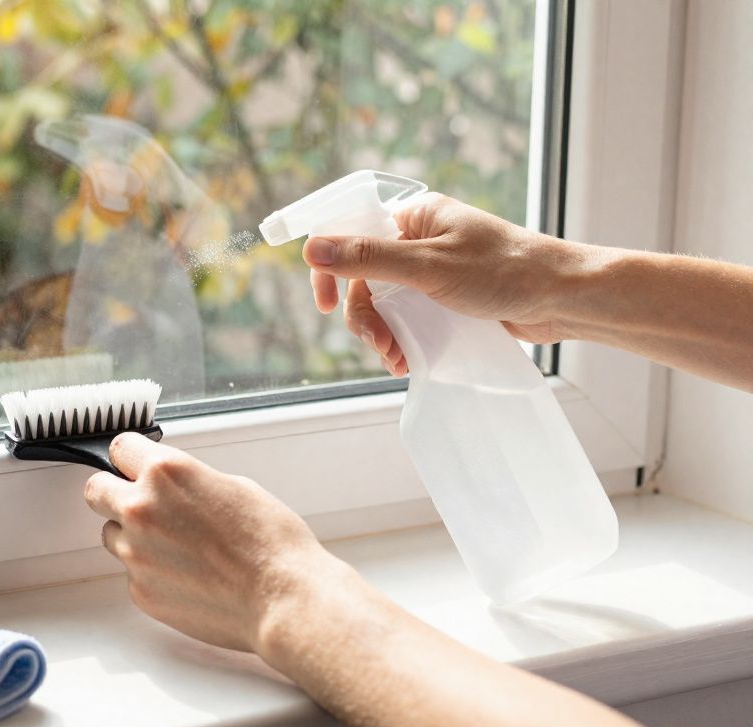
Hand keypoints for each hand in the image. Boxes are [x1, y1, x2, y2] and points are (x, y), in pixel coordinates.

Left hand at [85, 432, 342, 652]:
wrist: (283, 599)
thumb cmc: (270, 542)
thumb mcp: (232, 486)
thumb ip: (187, 483)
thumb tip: (171, 488)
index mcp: (166, 474)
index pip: (119, 448)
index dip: (131, 458)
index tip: (135, 466)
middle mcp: (141, 509)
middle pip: (96, 490)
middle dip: (113, 493)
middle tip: (139, 504)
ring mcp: (136, 553)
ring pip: (112, 535)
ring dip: (133, 536)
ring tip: (177, 548)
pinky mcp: (140, 591)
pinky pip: (132, 573)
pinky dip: (152, 572)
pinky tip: (188, 576)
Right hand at [302, 194, 594, 374]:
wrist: (566, 299)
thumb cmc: (505, 272)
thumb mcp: (428, 266)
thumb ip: (368, 258)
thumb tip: (311, 248)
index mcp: (415, 216)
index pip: (351, 234)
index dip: (331, 269)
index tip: (325, 306)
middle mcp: (422, 239)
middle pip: (366, 278)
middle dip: (366, 316)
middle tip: (379, 343)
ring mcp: (436, 270)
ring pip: (387, 303)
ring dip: (384, 333)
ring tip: (398, 357)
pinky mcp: (450, 298)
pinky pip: (411, 317)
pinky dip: (404, 339)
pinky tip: (409, 359)